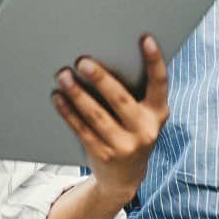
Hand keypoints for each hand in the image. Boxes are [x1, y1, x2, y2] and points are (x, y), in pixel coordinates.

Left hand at [52, 35, 169, 203]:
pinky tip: (58, 97)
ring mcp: (124, 146)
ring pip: (97, 116)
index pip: (159, 83)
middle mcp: (145, 130)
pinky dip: (68, 112)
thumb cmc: (131, 133)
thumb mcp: (143, 117)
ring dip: (77, 94)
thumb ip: (135, 94)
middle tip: (83, 61)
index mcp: (158, 114)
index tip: (145, 38)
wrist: (124, 179)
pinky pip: (82, 129)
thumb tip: (103, 60)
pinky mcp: (103, 155)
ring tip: (63, 75)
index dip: (154, 60)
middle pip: (121, 100)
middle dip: (101, 79)